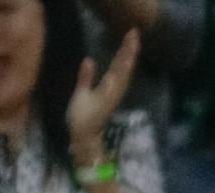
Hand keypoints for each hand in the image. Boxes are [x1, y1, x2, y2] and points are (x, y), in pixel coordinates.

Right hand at [66, 29, 138, 162]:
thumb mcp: (79, 98)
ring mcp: (117, 93)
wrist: (87, 138)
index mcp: (107, 88)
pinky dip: (127, 66)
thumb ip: (85, 78)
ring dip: (130, 55)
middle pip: (125, 66)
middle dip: (130, 49)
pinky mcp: (115, 95)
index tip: (130, 37)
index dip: (125, 50)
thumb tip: (88, 60)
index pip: (118, 65)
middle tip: (134, 32)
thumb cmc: (81, 119)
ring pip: (127, 71)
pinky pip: (124, 77)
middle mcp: (116, 89)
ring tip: (134, 41)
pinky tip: (129, 58)